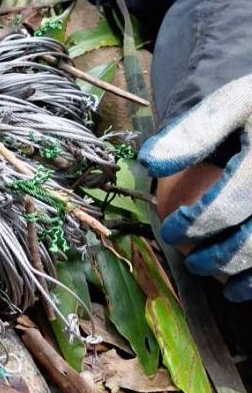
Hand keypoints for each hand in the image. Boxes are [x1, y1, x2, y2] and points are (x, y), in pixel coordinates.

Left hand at [139, 74, 251, 299]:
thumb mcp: (232, 105)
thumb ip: (192, 132)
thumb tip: (149, 164)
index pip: (228, 205)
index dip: (194, 225)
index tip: (170, 232)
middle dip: (219, 257)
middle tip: (193, 262)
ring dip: (245, 275)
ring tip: (218, 281)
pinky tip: (243, 288)